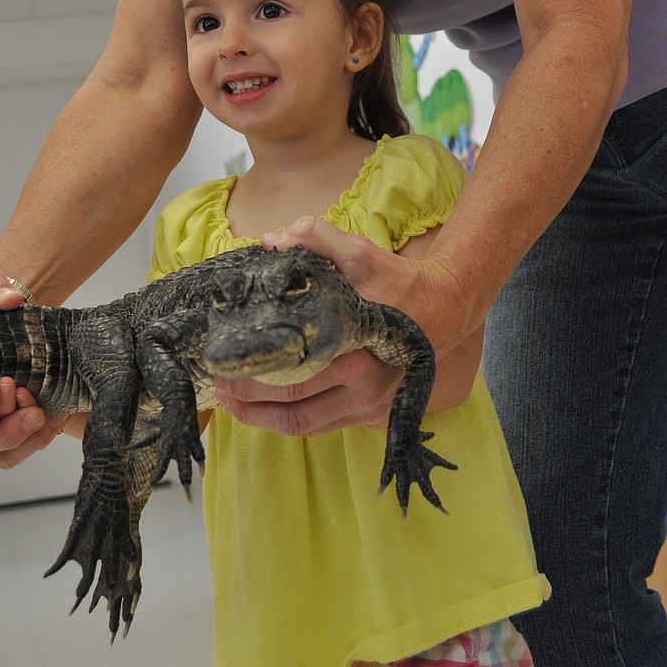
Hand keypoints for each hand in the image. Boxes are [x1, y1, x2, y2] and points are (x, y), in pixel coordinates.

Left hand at [213, 218, 479, 434]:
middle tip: (218, 387)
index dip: (251, 381)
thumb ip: (318, 241)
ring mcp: (370, 409)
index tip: (222, 368)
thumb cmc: (400, 282)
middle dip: (248, 404)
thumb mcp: (362, 254)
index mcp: (357, 354)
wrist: (448, 309)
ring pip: (306, 428)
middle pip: (292, 412)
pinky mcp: (373, 416)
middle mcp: (365, 391)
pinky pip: (324, 427)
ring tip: (232, 404)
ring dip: (264, 421)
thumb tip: (272, 238)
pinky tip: (268, 409)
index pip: (292, 380)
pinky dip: (291, 423)